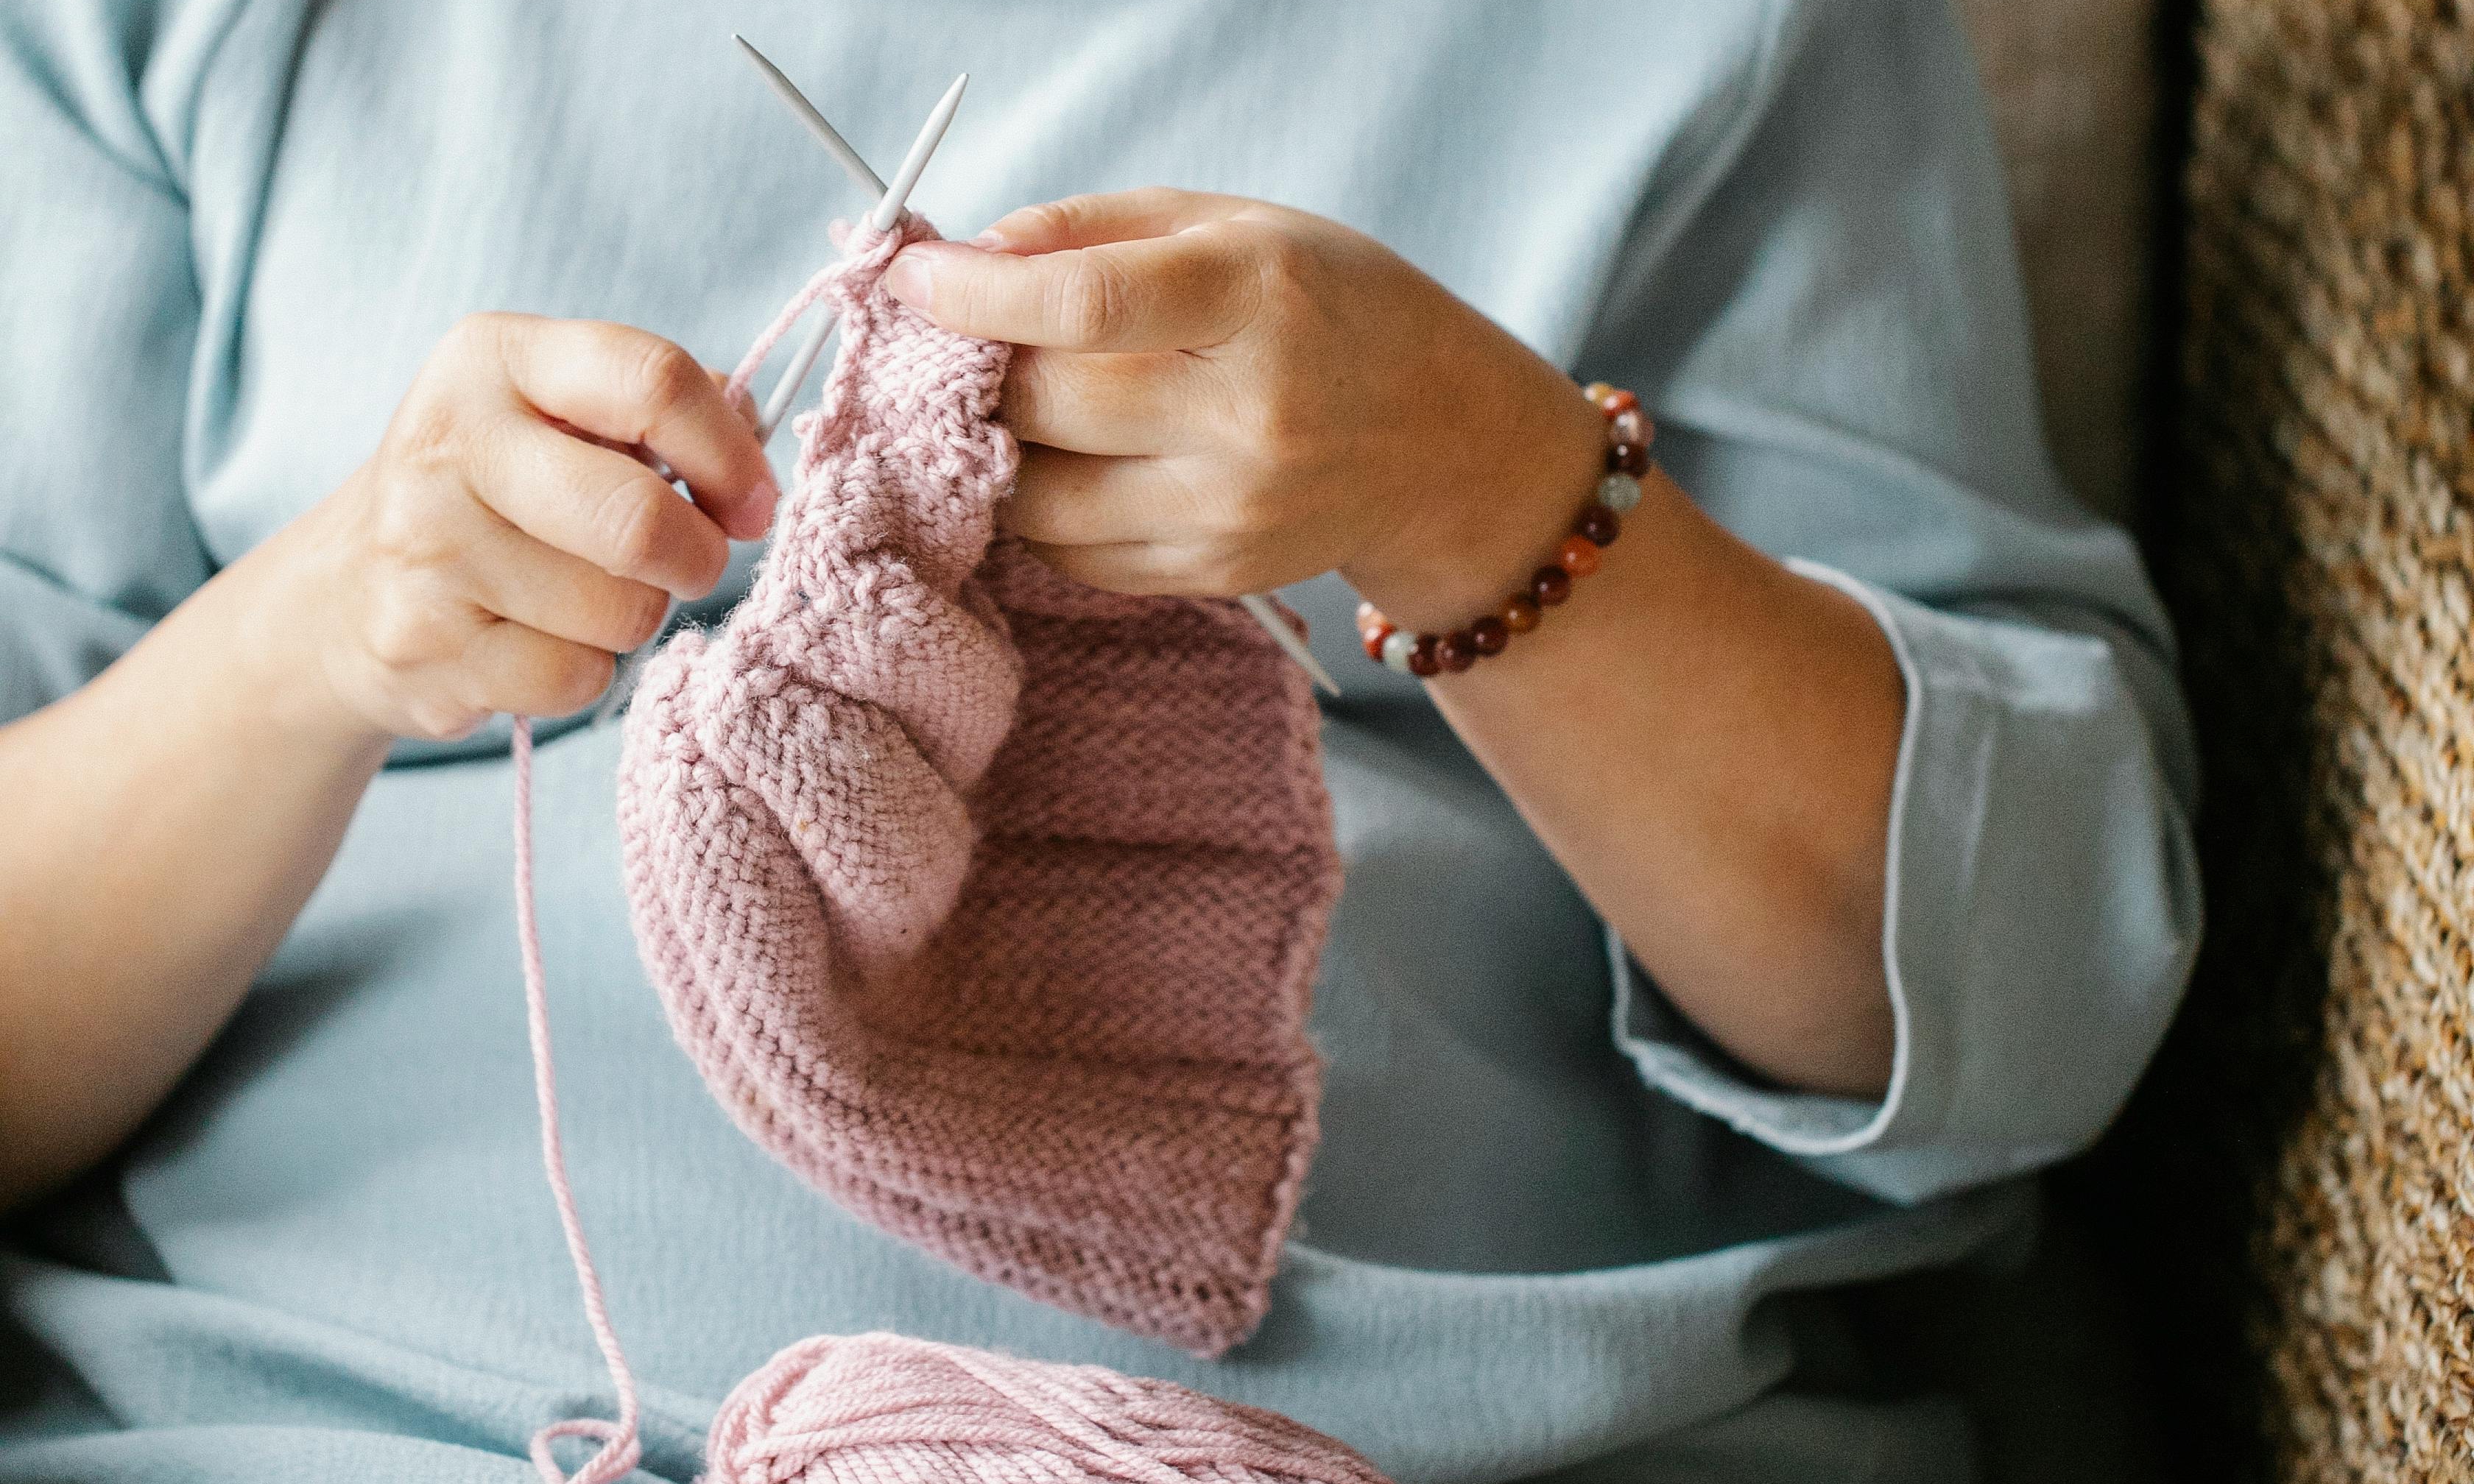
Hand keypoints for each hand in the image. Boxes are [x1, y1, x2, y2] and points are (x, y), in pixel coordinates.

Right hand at [243, 314, 776, 743]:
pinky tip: (538, 639)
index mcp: (494, 357)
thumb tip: (755, 446)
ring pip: (621, 613)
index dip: (730, 452)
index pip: (652, 380)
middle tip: (690, 561)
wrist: (346, 591)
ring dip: (635, 616)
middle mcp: (448, 443)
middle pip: (639, 520)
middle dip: (695, 555)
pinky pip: (578, 678)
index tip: (753, 500)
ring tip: (585, 593)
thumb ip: (662, 409)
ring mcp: (427, 550)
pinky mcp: (424, 648)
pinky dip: (586, 671)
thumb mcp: (560, 412)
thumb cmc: (497, 490)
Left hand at [883, 189, 1606, 628]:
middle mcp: (1251, 418)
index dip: (974, 295)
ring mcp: (1233, 512)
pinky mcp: (1214, 575)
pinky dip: (1040, 507)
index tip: (912, 279)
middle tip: (960, 342)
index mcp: (1259, 301)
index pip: (1083, 305)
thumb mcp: (1233, 223)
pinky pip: (1070, 554)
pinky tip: (1067, 460)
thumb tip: (964, 260)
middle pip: (1046, 405)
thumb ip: (1092, 230)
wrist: (1441, 443)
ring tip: (1013, 406)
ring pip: (1037, 499)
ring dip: (994, 451)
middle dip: (974, 371)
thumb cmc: (1329, 309)